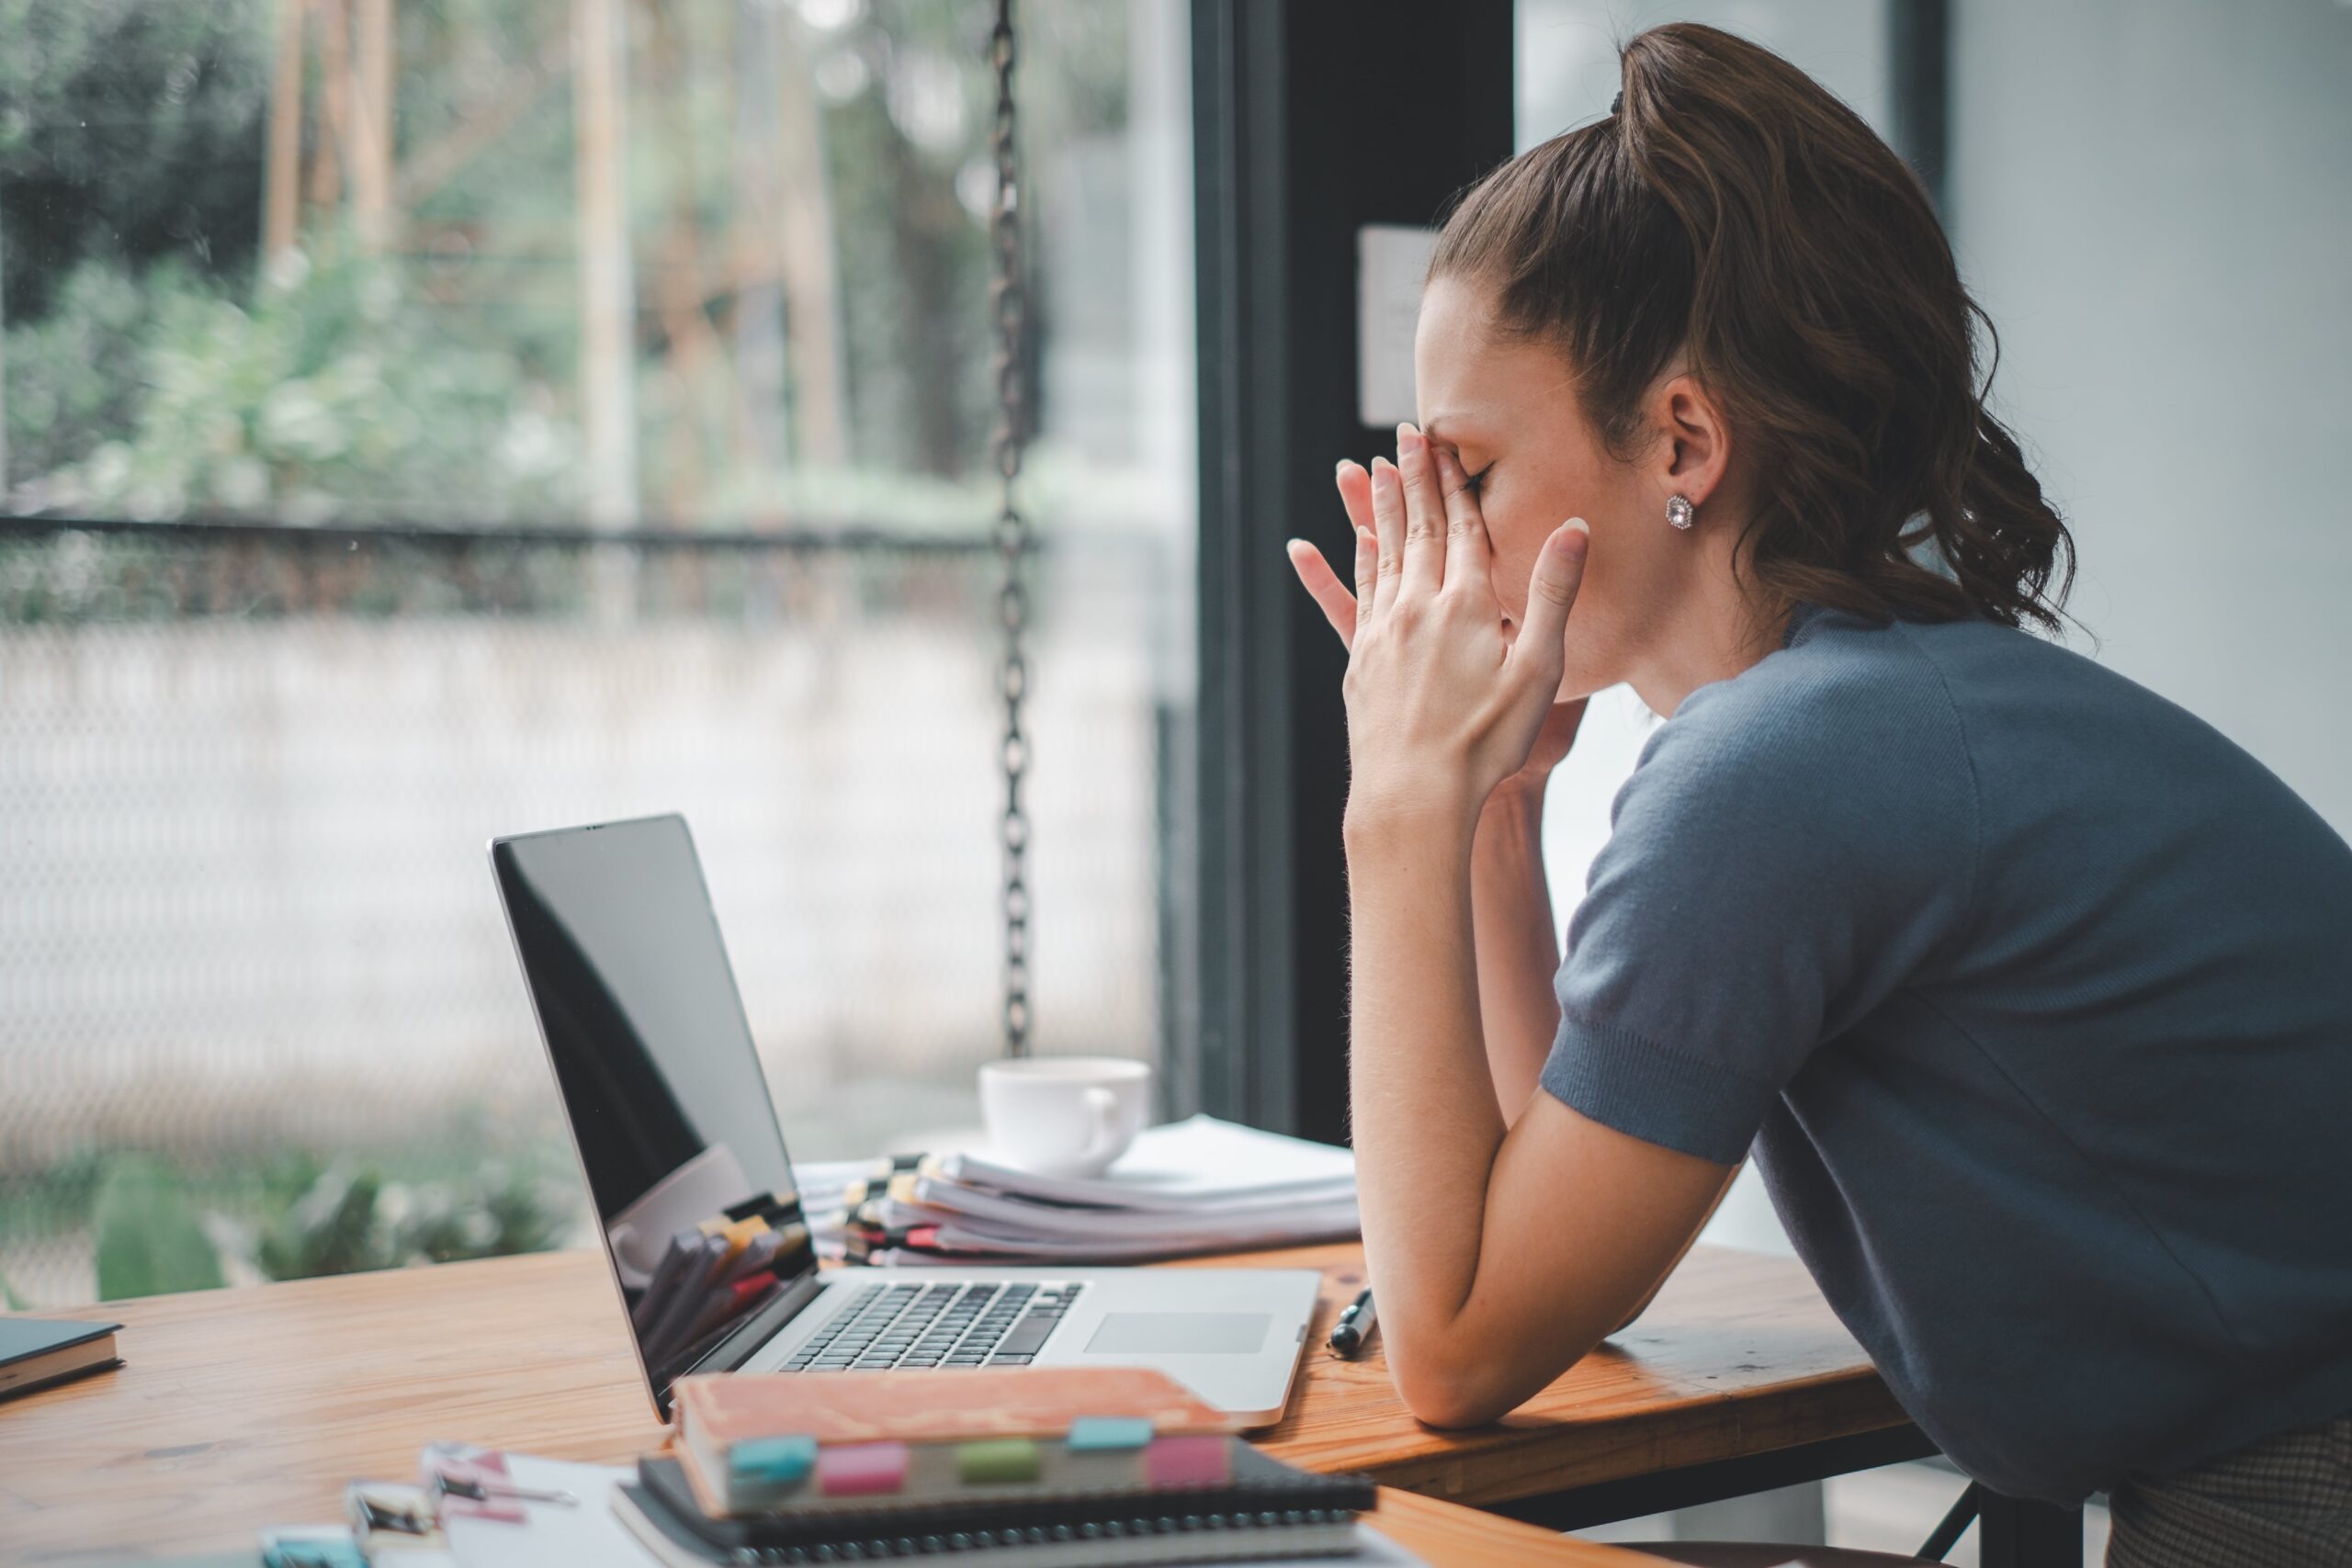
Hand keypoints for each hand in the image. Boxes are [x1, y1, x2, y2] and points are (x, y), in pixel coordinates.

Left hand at [1290, 423, 1587, 832]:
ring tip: (1375, 467)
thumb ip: (1552, 594)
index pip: (1464, 527)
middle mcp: (1417, 607)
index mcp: (1466, 605)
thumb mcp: (1539, 670)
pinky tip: (1346, 543)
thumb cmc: (1486, 743)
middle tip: (1407, 434)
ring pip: (1382, 553)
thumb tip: (1575, 528)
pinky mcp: (1360, 660)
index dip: (1456, 482)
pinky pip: (1355, 595)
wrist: (1413, 796)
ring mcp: (1383, 632)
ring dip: (1383, 507)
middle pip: (1420, 528)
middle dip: (1415, 477)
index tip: (1446, 441)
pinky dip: (1350, 561)